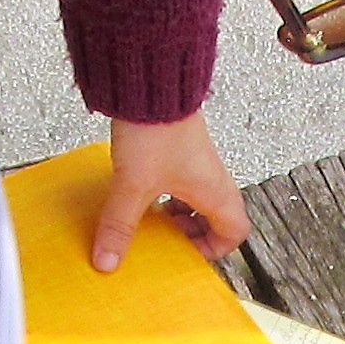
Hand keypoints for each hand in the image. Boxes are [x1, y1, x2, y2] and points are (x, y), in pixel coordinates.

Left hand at [98, 113, 249, 272]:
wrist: (151, 83)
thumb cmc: (157, 129)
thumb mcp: (133, 187)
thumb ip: (119, 226)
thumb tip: (109, 260)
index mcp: (215, 192)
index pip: (235, 232)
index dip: (214, 249)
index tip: (186, 254)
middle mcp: (212, 178)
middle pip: (216, 217)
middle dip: (191, 233)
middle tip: (166, 239)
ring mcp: (196, 161)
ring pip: (196, 198)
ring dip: (176, 213)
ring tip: (149, 218)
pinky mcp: (179, 148)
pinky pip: (180, 181)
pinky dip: (164, 193)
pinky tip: (138, 192)